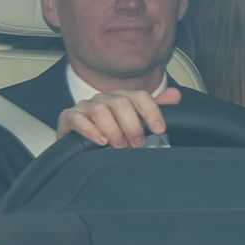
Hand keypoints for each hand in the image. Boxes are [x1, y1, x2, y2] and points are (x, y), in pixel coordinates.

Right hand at [56, 87, 181, 147]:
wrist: (82, 149)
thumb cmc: (111, 136)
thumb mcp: (136, 125)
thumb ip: (155, 111)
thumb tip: (176, 95)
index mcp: (121, 98)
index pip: (139, 96)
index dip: (152, 112)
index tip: (160, 130)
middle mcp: (104, 99)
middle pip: (121, 103)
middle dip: (132, 126)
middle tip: (138, 144)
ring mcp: (85, 107)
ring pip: (100, 110)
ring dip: (113, 130)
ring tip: (119, 146)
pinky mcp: (68, 118)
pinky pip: (77, 119)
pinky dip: (90, 130)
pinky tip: (100, 141)